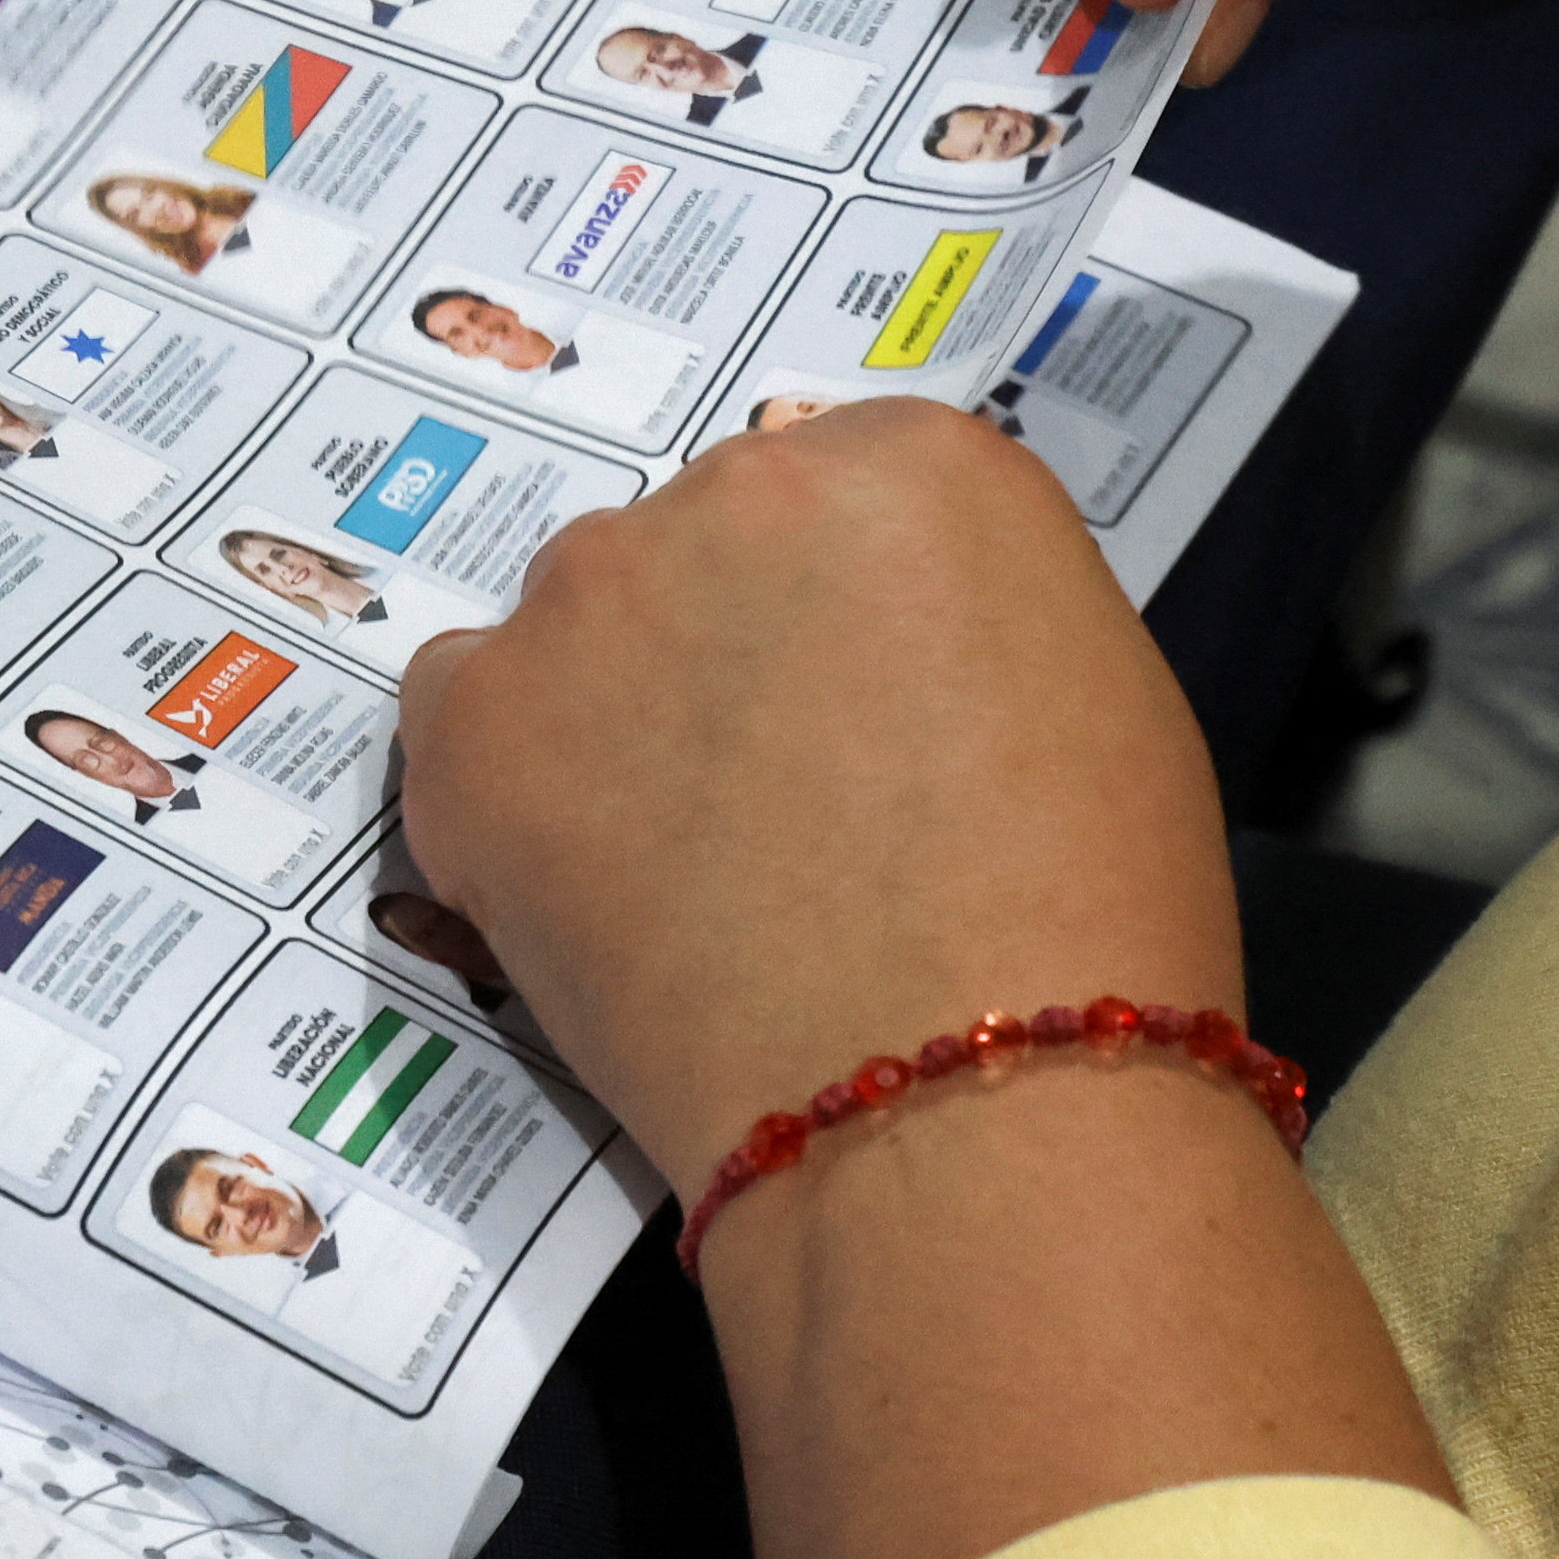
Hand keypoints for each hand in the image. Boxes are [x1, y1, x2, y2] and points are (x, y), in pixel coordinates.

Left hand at [393, 403, 1234, 1196]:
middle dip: (726, 655)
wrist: (960, 1096)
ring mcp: (591, 594)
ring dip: (615, 714)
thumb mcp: (1095, 696)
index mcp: (915, 463)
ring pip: (583, 630)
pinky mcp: (478, 715)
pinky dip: (505, 783)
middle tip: (772, 807)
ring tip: (685, 873)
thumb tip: (880, 649)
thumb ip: (963, 617)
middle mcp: (740, 485)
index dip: (846, 620)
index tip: (859, 714)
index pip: (846, 497)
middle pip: (706, 549)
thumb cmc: (1086, 919)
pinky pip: (463, 713)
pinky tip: (584, 881)